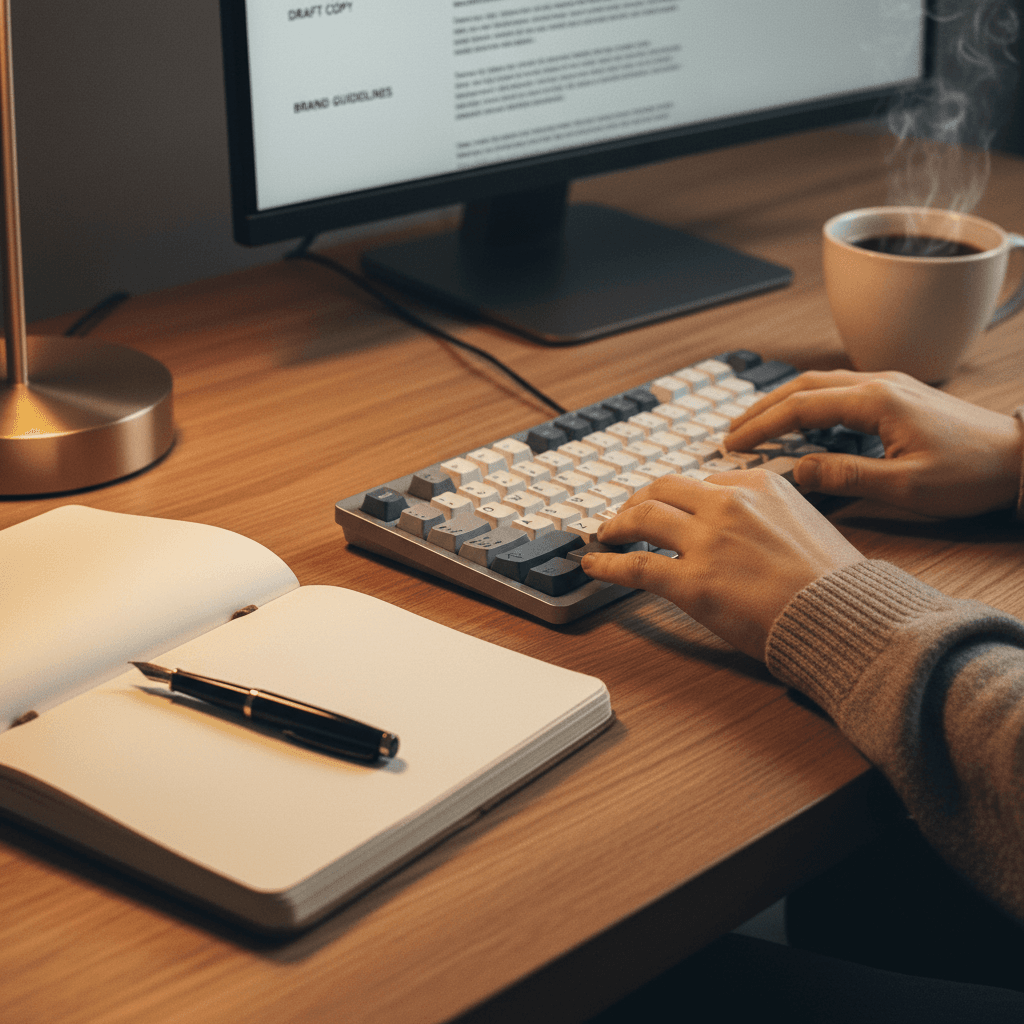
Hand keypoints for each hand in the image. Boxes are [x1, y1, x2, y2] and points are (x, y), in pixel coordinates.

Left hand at [581, 472, 862, 660]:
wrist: (843, 617)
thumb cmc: (833, 581)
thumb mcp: (805, 522)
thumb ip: (766, 512)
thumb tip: (737, 522)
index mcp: (759, 484)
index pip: (701, 482)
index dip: (677, 498)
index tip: (666, 508)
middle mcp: (728, 504)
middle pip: (662, 489)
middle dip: (637, 500)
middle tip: (625, 515)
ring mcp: (707, 541)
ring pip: (642, 517)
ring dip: (616, 524)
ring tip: (605, 534)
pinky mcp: (692, 582)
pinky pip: (635, 565)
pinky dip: (607, 563)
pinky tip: (593, 565)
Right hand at [725, 370, 1023, 517]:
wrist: (1022, 457)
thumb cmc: (971, 474)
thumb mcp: (906, 487)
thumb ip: (847, 476)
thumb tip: (798, 471)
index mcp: (876, 401)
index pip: (800, 407)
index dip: (761, 426)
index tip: (732, 445)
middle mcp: (879, 384)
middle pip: (803, 386)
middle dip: (762, 408)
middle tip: (731, 432)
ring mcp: (890, 386)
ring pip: (820, 384)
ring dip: (783, 402)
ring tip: (756, 424)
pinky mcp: (899, 395)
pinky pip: (839, 390)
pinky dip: (808, 402)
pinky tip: (801, 421)